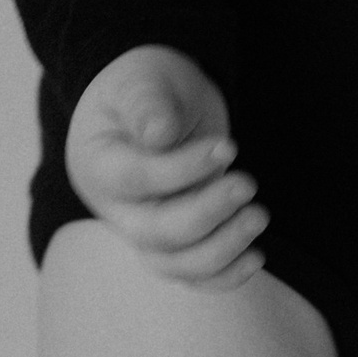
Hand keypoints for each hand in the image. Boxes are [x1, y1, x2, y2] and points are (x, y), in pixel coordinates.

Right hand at [64, 45, 267, 287]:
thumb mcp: (142, 80)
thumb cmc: (145, 86)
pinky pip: (193, 275)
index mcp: (98, 164)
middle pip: (155, 232)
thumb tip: (159, 134)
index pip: (134, 180)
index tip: (228, 147)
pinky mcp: (176, 241)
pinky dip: (224, 276)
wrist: (157, 101)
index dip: (181, 170)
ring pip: (175, 264)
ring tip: (259, 215)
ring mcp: (145, 228)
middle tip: (248, 184)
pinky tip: (256, 257)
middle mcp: (117, 207)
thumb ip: (147, 104)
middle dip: (207, 214)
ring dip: (221, 248)